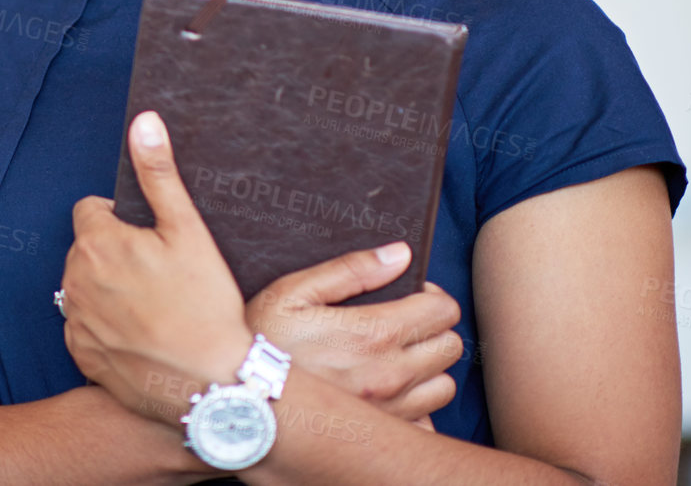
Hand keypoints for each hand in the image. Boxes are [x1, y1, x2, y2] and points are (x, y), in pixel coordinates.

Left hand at [60, 111, 252, 426]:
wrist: (211, 385)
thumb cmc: (205, 304)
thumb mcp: (188, 230)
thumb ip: (159, 174)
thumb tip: (143, 121)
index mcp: (96, 241)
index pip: (91, 210)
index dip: (123, 221)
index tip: (153, 241)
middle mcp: (74, 279)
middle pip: (87, 249)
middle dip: (114, 254)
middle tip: (160, 276)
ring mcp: (75, 320)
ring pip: (85, 287)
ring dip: (108, 289)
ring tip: (153, 307)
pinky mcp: (80, 354)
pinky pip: (85, 327)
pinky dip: (105, 327)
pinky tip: (140, 336)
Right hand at [246, 244, 462, 425]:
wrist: (239, 400)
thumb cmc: (260, 341)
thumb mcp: (293, 292)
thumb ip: (350, 270)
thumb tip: (399, 255)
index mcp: (374, 333)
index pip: (442, 311)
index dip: (431, 297)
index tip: (410, 296)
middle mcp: (389, 374)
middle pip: (450, 347)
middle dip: (432, 330)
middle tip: (404, 325)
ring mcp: (389, 410)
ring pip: (444, 387)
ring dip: (428, 370)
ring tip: (397, 359)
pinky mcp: (380, 434)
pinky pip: (424, 423)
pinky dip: (415, 408)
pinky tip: (388, 394)